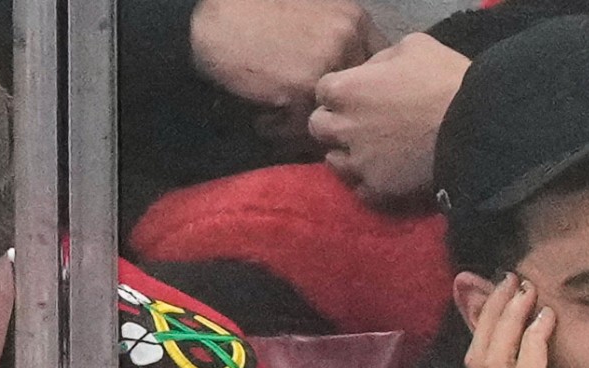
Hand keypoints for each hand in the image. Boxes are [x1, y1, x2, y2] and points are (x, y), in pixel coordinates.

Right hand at [191, 0, 386, 152]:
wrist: (212, 16)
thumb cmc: (255, 16)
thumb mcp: (311, 17)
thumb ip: (337, 44)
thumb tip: (355, 91)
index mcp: (354, 20)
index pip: (377, 73)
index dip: (358, 96)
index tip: (337, 107)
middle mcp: (349, 38)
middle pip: (359, 101)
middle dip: (335, 116)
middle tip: (303, 120)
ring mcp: (328, 63)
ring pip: (333, 117)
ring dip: (306, 128)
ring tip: (277, 118)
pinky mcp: (302, 87)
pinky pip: (303, 129)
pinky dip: (279, 131)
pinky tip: (261, 117)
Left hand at [310, 33, 467, 205]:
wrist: (475, 128)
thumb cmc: (444, 80)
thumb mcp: (412, 47)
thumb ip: (379, 59)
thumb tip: (371, 72)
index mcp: (346, 89)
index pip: (322, 90)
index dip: (341, 91)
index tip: (359, 94)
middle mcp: (343, 128)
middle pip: (319, 128)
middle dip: (334, 123)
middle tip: (359, 123)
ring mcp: (357, 163)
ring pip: (333, 162)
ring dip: (347, 154)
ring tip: (371, 151)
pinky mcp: (376, 191)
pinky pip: (359, 189)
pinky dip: (369, 181)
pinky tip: (385, 173)